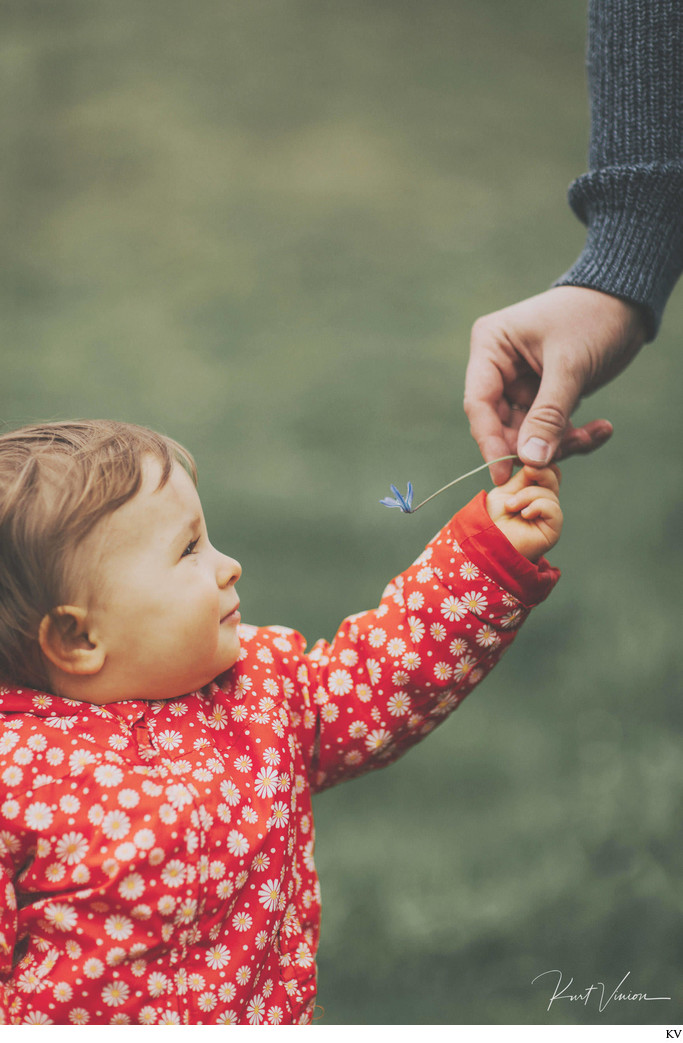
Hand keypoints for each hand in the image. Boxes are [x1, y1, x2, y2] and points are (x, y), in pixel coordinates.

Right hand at [464, 286, 646, 483]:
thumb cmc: (593, 317)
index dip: (489, 441)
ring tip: (592, 435)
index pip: (479, 403)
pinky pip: (551, 428)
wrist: (628, 300)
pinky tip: (601, 429)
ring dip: (561, 443)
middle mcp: (499, 367)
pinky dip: (574, 436)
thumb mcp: (569, 366)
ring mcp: (522, 384)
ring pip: (529, 433)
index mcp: (491, 347)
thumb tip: (530, 459)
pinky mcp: (545, 396)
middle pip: (502, 425)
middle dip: (534, 445)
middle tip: (565, 453)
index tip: (503, 473)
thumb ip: (549, 414)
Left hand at [486, 465, 561, 562]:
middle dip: (541, 472)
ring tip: (511, 506)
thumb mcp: (506, 490)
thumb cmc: (491, 518)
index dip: (540, 464)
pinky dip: (537, 506)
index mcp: (532, 491)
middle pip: (554, 478)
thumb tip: (540, 462)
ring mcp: (548, 516)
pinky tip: (524, 514)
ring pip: (550, 493)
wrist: (486, 541)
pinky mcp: (552, 529)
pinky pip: (553, 508)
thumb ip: (525, 476)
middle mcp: (543, 502)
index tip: (527, 462)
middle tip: (528, 471)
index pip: (547, 470)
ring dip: (528, 495)